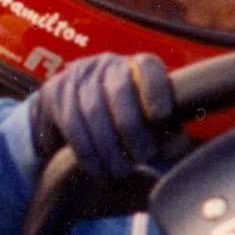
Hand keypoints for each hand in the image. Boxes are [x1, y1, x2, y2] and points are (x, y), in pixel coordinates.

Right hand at [29, 53, 173, 182]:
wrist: (73, 116)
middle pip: (119, 91)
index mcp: (138, 65)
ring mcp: (79, 74)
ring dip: (108, 148)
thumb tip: (178, 143)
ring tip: (121, 171)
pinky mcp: (56, 91)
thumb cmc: (124, 122)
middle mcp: (108, 63)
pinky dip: (88, 153)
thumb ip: (168, 135)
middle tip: (142, 157)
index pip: (148, 67)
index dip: (155, 90)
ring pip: (93, 111)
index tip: (161, 116)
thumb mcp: (150, 126)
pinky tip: (100, 170)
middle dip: (132, 129)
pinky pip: (72, 124)